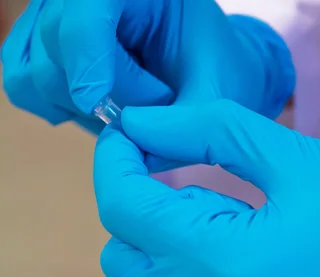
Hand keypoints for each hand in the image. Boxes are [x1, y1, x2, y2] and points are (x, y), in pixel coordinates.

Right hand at [2, 0, 293, 142]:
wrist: (206, 72)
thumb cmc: (214, 75)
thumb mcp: (214, 97)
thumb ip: (179, 125)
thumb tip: (125, 139)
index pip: (87, 9)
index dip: (87, 58)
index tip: (99, 106)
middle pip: (55, 44)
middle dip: (100, 94)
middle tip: (149, 113)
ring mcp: (59, 19)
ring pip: (34, 70)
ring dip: (76, 106)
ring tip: (122, 111)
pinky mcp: (42, 50)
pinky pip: (24, 85)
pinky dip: (54, 107)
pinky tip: (92, 110)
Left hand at [94, 100, 319, 276]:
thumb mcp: (299, 162)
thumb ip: (205, 134)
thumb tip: (140, 126)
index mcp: (222, 264)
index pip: (123, 207)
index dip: (118, 166)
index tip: (128, 144)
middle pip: (127, 262)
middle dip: (149, 222)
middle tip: (201, 201)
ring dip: (181, 273)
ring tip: (243, 256)